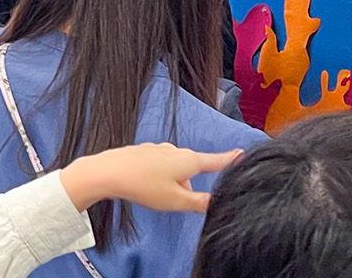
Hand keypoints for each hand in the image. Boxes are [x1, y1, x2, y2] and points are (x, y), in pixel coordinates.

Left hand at [59, 143, 242, 213]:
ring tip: (154, 194)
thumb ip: (200, 202)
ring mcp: (158, 149)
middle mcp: (175, 150)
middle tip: (175, 200)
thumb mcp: (177, 200)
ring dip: (172, 183)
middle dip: (189, 186)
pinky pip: (158, 166)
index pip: (216, 161)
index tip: (243, 153)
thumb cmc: (142, 185)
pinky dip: (157, 177)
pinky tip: (144, 185)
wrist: (107, 172)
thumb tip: (219, 201)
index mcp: (188, 160)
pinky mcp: (143, 152)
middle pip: (193, 169)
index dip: (231, 159)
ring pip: (174, 170)